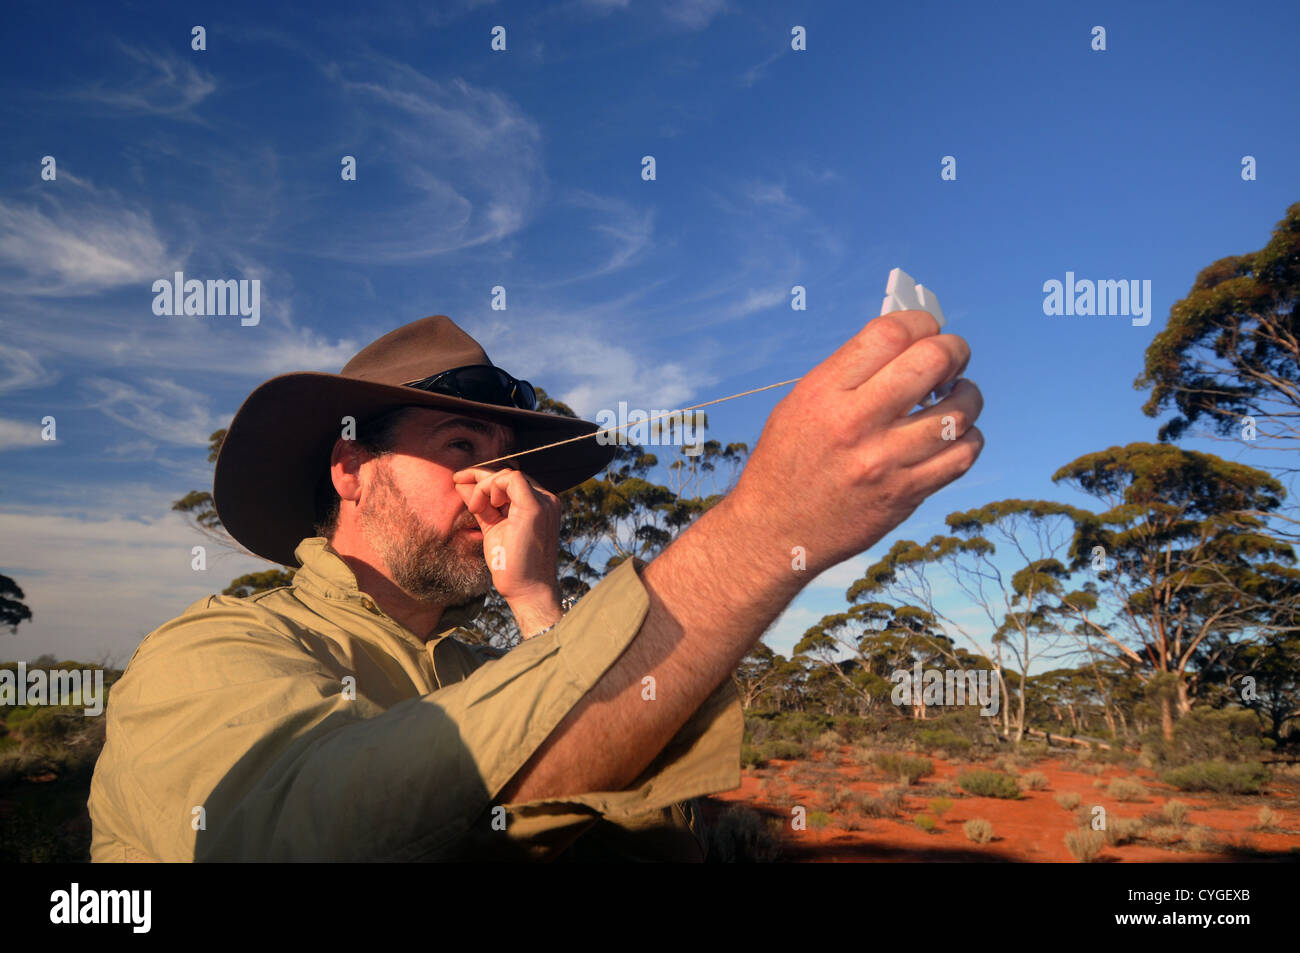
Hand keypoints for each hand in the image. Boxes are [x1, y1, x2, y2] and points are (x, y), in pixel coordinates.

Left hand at [452, 466, 562, 633]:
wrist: (527, 590)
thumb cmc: (512, 565)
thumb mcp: (493, 528)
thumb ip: (481, 506)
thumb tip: (460, 484)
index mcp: (539, 505)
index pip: (510, 481)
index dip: (484, 480)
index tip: (459, 482)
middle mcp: (546, 500)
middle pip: (508, 475)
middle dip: (480, 481)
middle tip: (468, 503)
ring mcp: (544, 503)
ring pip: (508, 474)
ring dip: (484, 487)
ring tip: (475, 509)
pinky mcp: (535, 508)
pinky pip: (512, 479)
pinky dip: (491, 486)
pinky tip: (483, 505)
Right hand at [727, 309, 983, 576]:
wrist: (773, 531)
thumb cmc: (786, 463)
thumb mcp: (799, 405)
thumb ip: (848, 374)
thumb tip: (906, 344)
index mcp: (823, 393)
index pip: (890, 334)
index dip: (920, 322)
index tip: (927, 329)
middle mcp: (854, 424)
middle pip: (931, 362)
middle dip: (954, 350)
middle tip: (954, 357)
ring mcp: (882, 462)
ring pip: (958, 412)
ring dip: (968, 396)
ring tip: (959, 395)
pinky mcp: (903, 496)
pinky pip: (960, 457)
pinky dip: (968, 439)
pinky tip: (955, 434)